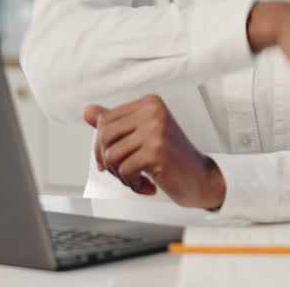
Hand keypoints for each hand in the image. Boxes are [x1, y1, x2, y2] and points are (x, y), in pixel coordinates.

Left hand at [82, 96, 225, 209]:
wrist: (201, 179)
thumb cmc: (173, 158)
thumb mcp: (143, 135)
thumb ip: (116, 123)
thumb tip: (88, 112)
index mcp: (149, 103)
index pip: (105, 121)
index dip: (101, 146)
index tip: (113, 161)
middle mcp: (153, 111)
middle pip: (105, 136)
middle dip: (109, 162)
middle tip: (125, 172)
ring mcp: (156, 129)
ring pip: (112, 155)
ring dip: (121, 175)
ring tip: (138, 178)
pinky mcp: (157, 150)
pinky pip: (125, 170)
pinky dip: (133, 184)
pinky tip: (147, 185)